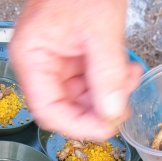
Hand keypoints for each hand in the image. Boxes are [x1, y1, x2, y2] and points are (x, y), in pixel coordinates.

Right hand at [9, 0, 142, 139]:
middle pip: (65, 107)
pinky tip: (126, 71)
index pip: (48, 110)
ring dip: (108, 95)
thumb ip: (107, 75)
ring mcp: (55, 63)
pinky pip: (89, 83)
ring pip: (81, 98)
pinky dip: (109, 82)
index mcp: (31, 58)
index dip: (77, 126)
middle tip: (125, 104)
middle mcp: (39, 65)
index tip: (107, 129)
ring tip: (130, 78)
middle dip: (98, 109)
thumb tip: (111, 113)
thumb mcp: (101, 30)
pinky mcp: (71, 59)